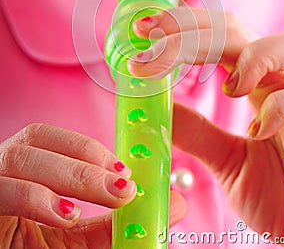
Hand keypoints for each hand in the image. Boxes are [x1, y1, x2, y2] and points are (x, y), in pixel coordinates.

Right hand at [0, 125, 186, 246]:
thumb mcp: (78, 240)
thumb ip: (117, 223)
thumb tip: (175, 203)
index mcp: (24, 170)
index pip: (47, 137)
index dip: (87, 146)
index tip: (124, 169)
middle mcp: (3, 170)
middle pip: (35, 140)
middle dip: (86, 161)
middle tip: (125, 184)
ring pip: (19, 158)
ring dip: (69, 174)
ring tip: (106, 196)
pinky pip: (1, 189)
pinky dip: (36, 197)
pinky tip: (67, 213)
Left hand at [130, 9, 283, 241]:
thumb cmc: (281, 197)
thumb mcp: (228, 161)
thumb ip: (197, 133)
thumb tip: (158, 107)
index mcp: (257, 87)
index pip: (221, 37)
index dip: (183, 27)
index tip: (144, 31)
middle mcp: (280, 83)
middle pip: (238, 30)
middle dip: (190, 28)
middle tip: (151, 36)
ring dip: (244, 55)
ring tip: (225, 88)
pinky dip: (276, 107)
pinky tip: (257, 132)